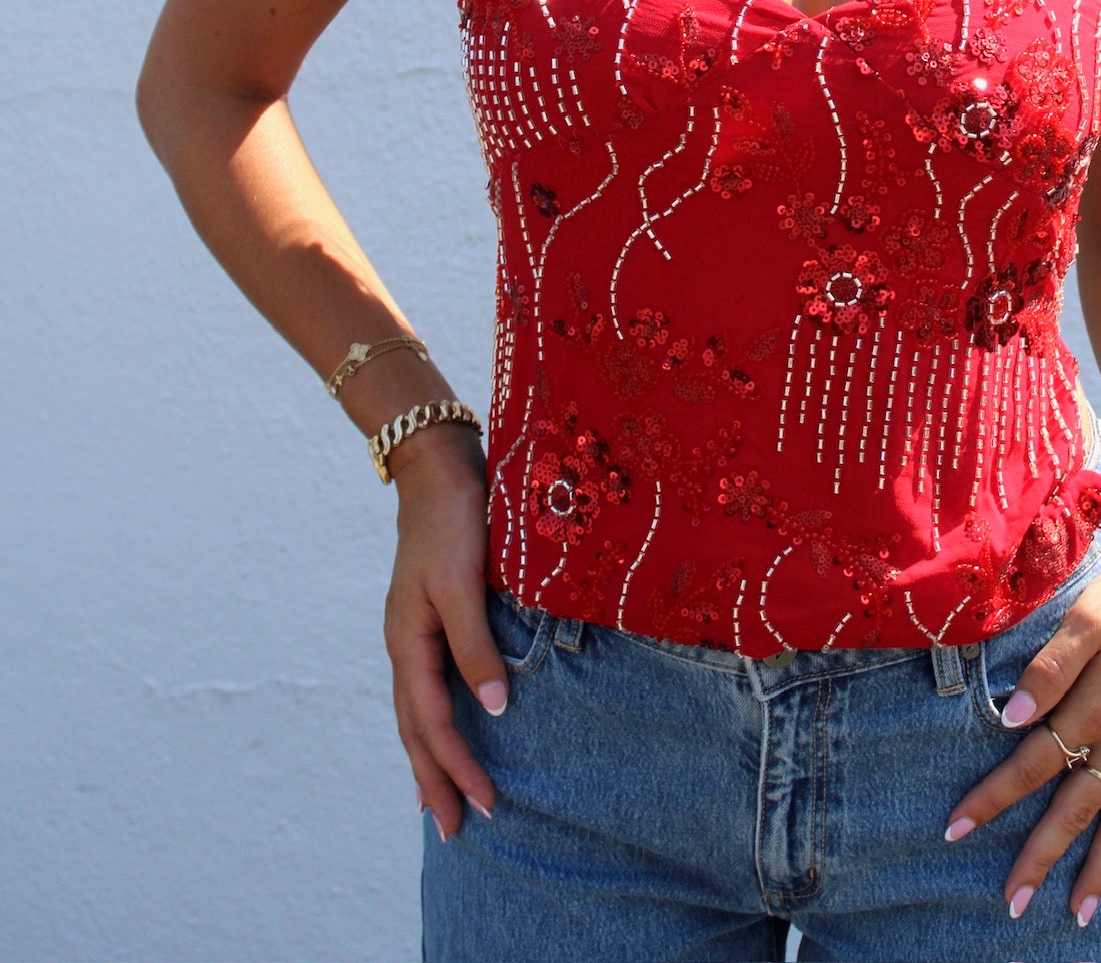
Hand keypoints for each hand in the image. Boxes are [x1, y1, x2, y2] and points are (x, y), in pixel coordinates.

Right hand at [381, 423, 505, 842]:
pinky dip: (434, 719)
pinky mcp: (430, 616)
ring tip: (442, 801)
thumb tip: (494, 710)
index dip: (459, 768)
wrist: (439, 467)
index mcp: (409, 642)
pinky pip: (428, 685)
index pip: (434, 725)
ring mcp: (414, 631)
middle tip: (458, 832)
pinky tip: (448, 726)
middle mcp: (406, 644)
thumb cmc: (455, 520)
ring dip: (431, 758)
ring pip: (417, 711)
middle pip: (416, 730)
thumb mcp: (464, 583)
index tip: (487, 807)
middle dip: (436, 781)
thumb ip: (476, 646)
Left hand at [944, 542, 1100, 927]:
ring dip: (1099, 867)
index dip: (992, 798)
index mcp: (1095, 708)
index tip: (955, 830)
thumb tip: (1014, 718)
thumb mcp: (1091, 613)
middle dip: (1041, 857)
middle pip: (1075, 809)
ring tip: (1081, 912)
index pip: (1032, 766)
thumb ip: (1051, 667)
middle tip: (1012, 904)